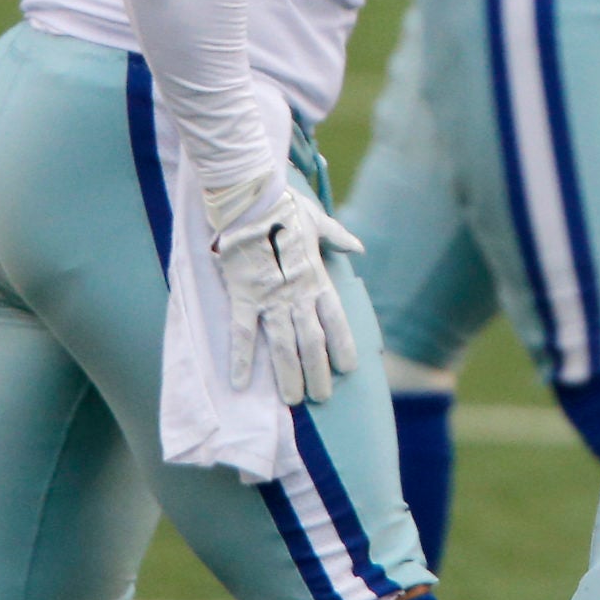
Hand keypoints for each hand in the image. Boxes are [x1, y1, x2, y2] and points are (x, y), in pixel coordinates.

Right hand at [205, 172, 365, 404]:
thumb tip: (358, 246)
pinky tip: (240, 382)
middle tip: (321, 398)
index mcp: (316, 278)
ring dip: (288, 374)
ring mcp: (269, 298)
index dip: (342, 346)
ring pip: (282, 344)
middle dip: (317, 372)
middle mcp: (297, 294)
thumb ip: (338, 238)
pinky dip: (241, 358)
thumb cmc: (284, 208)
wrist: (250, 200)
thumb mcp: (318, 221)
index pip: (335, 319)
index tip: (348, 368)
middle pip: (311, 341)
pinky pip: (243, 333)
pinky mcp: (243, 297)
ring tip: (293, 400)